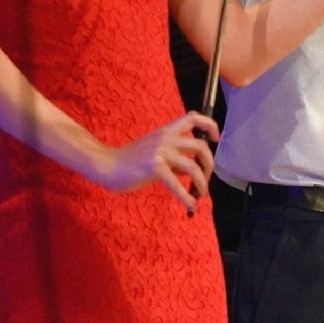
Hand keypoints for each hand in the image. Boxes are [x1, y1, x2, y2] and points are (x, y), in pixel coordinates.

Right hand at [93, 111, 218, 214]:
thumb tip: (195, 170)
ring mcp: (160, 152)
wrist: (107, 165)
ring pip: (193, 166)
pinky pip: (177, 184)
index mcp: (167, 131)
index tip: (216, 139)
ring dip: (202, 183)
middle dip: (209, 164)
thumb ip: (175, 156)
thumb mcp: (156, 152)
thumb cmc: (131, 161)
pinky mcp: (154, 167)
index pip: (193, 118)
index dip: (210, 126)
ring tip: (201, 194)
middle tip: (205, 179)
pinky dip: (187, 197)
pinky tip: (191, 205)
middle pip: (201, 147)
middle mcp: (166, 138)